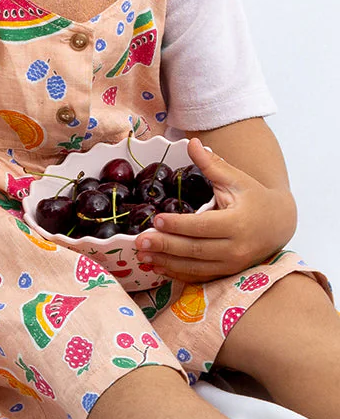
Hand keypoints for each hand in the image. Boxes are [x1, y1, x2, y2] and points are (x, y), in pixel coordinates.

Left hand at [133, 138, 295, 282]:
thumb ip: (211, 163)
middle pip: (196, 250)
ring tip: (142, 255)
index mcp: (238, 223)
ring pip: (195, 267)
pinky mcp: (228, 272)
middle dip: (166, 246)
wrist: (279, 223)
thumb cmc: (254, 197)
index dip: (179, 225)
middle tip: (139, 241)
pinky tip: (158, 267)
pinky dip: (178, 273)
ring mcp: (233, 264)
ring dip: (167, 262)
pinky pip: (200, 276)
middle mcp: (236, 248)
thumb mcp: (236, 178)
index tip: (156, 219)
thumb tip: (191, 142)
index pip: (203, 226)